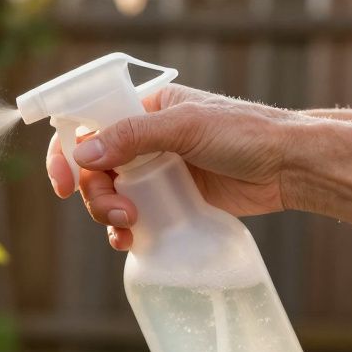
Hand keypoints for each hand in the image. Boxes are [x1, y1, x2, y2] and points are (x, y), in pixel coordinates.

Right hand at [46, 84, 303, 249]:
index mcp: (144, 108)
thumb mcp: (186, 127)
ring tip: (130, 227)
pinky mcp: (171, 201)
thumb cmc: (246, 133)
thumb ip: (133, 137)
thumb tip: (82, 154)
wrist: (290, 167)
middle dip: (95, 193)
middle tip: (117, 213)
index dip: (66, 151)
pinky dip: (124, 232)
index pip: (88, 124)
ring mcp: (157, 172)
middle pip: (93, 168)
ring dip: (107, 213)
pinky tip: (129, 242)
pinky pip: (133, 217)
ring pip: (109, 195)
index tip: (62, 182)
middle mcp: (144, 139)